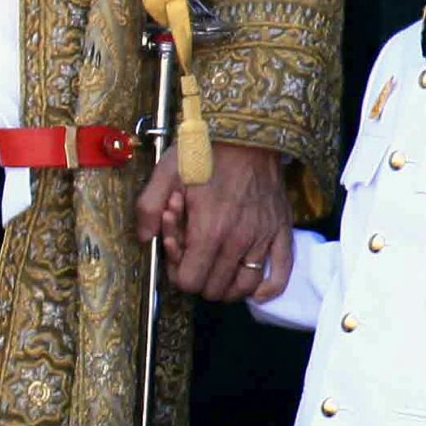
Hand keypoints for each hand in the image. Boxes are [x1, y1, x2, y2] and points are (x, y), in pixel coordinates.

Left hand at [139, 140, 292, 300]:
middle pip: (214, 289)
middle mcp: (238, 241)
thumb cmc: (206, 153)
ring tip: (215, 267)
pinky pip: (281, 274)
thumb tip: (144, 237)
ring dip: (226, 285)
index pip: (189, 281)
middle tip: (194, 253)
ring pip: (244, 287)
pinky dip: (267, 289)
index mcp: (209, 230)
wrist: (249, 135)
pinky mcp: (281, 232)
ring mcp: (263, 238)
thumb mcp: (165, 173)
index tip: (177, 252)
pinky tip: (253, 289)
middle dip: (198, 277)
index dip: (177, 272)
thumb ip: (148, 207)